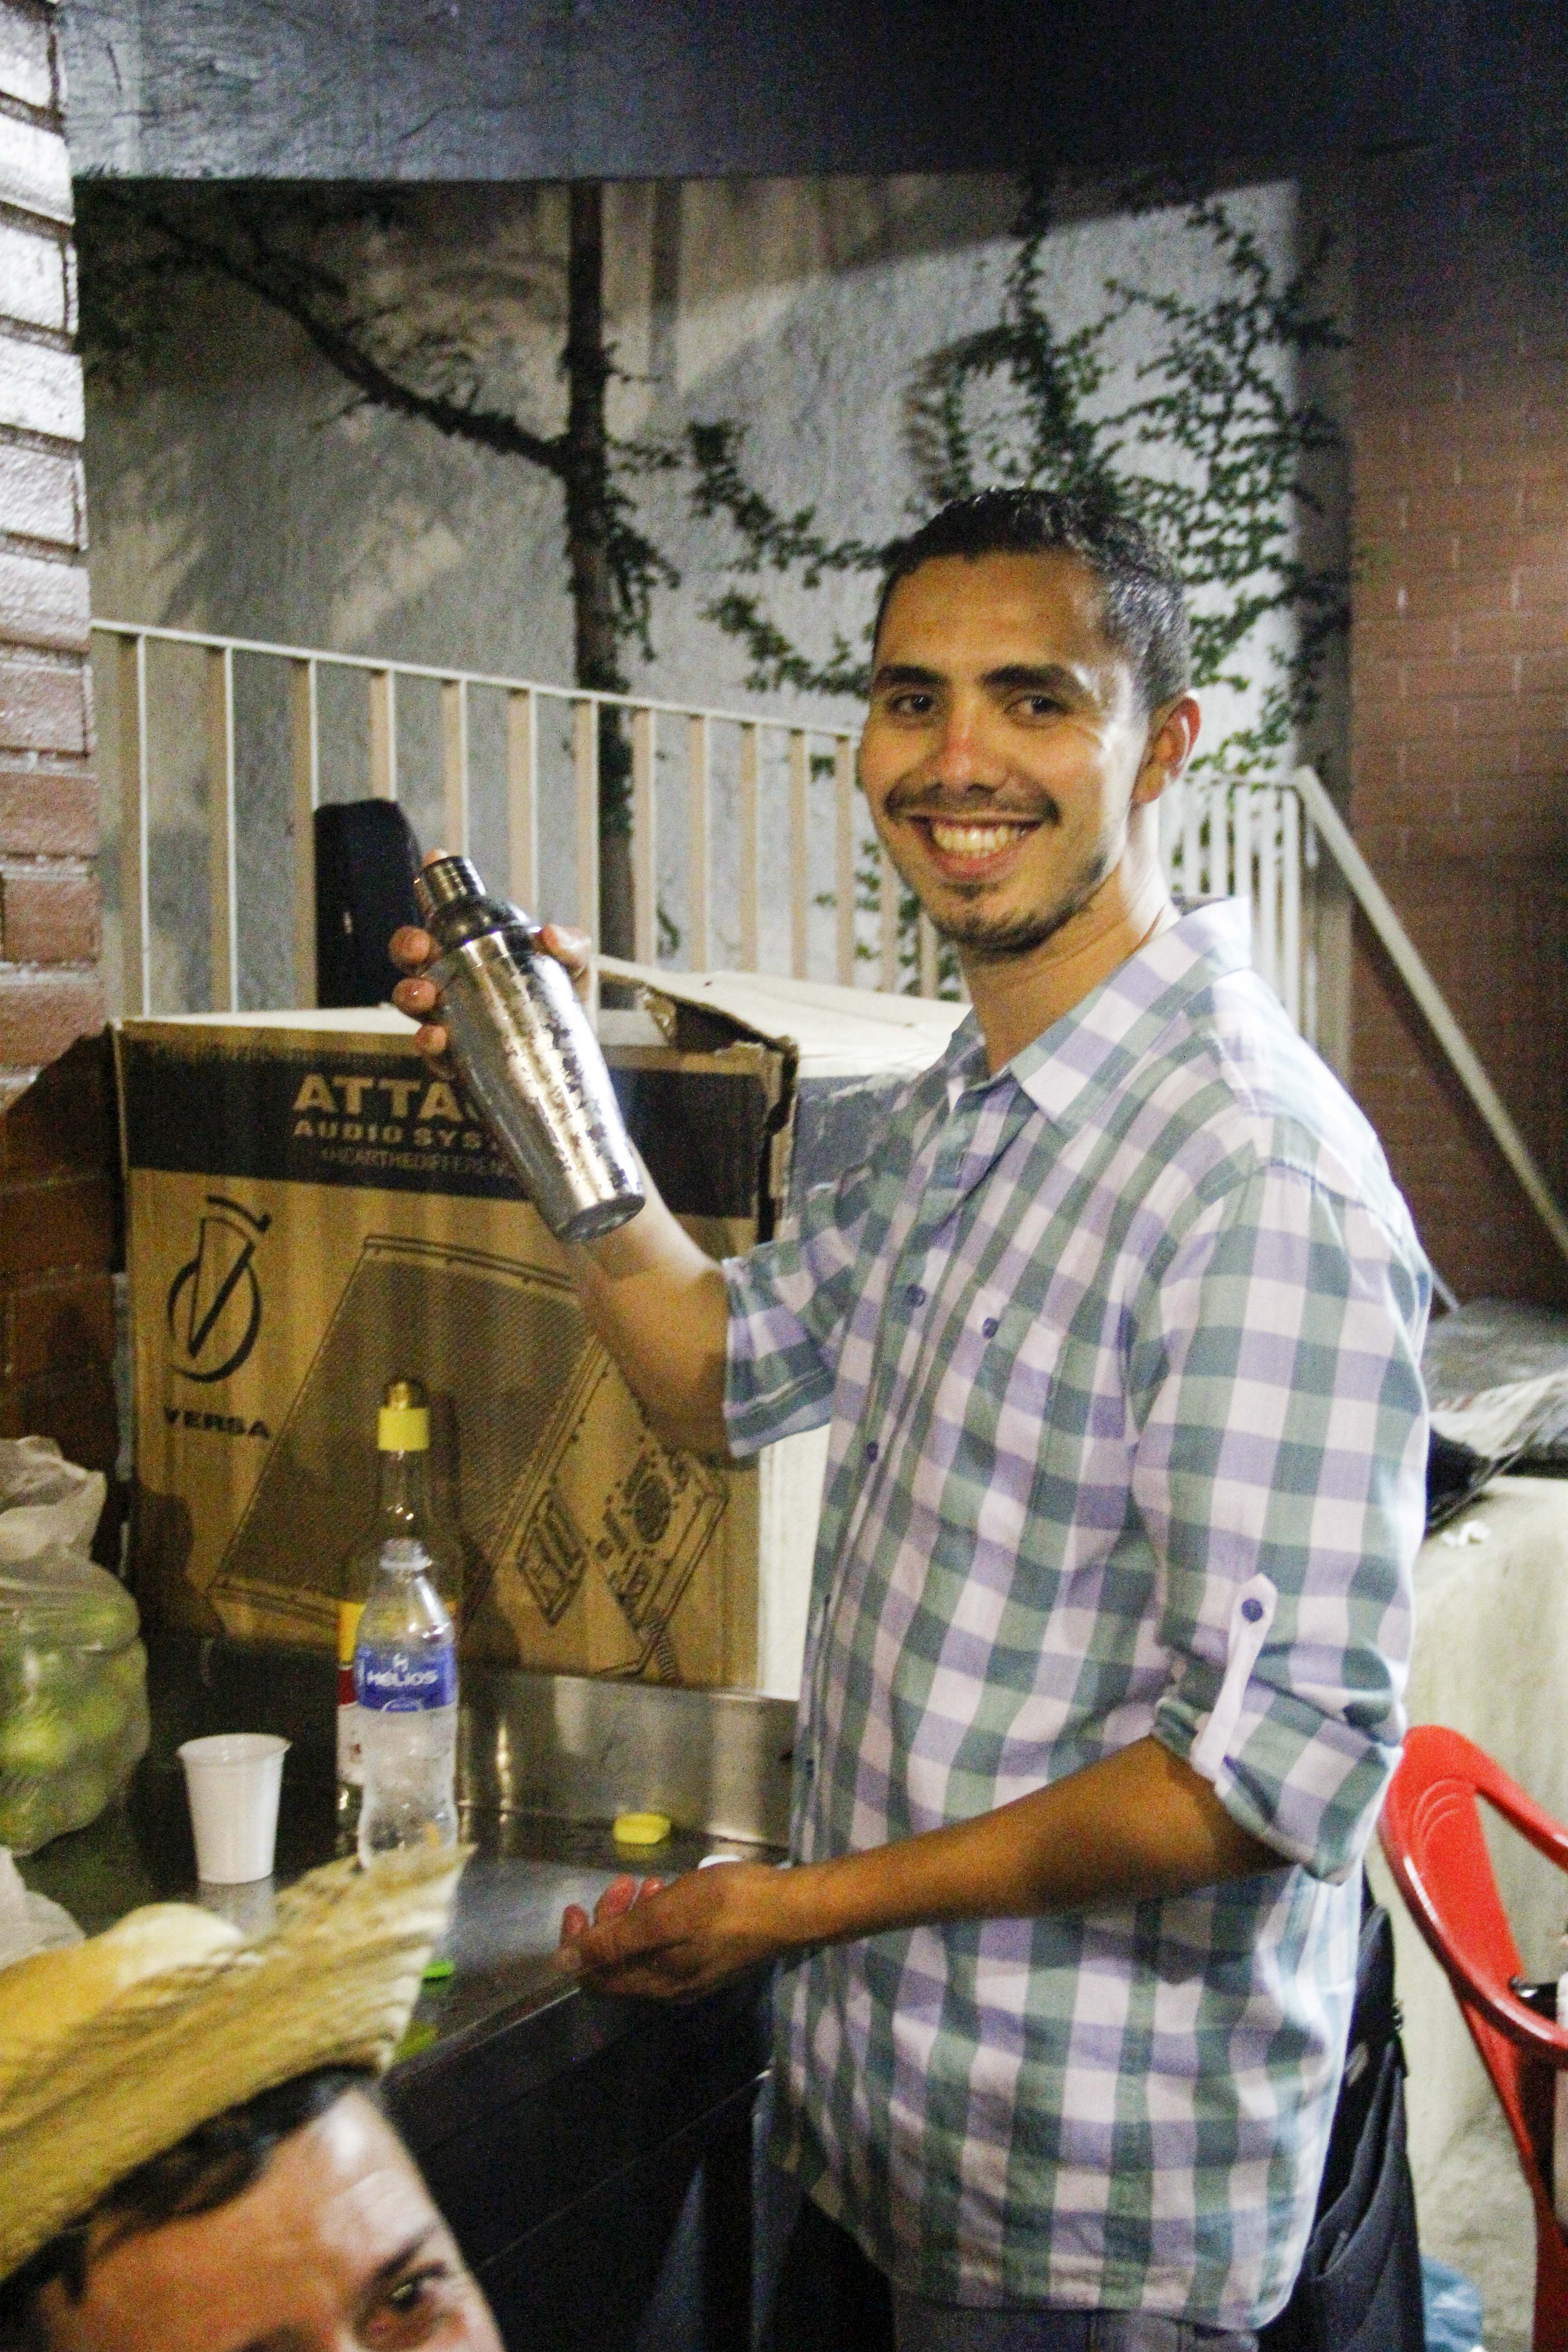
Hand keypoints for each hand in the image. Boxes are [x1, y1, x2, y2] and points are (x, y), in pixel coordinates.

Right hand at [389, 848, 591, 1059]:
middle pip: (413, 957)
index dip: (434, 887)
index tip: (434, 861)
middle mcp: (454, 982)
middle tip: (420, 948)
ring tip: (426, 994)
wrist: (570, 1068)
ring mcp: (450, 1020)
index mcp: (475, 952)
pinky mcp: (455, 1061)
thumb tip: (548, 934)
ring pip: (412, 1002)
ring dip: (409, 994)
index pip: (447, 917)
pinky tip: (436, 1038)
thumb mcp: (575, 971)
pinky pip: (432, 1053)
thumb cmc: (563, 1009)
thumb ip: (571, 948)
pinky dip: (429, 1045)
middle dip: (407, 945)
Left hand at [556, 1862, 793, 1998]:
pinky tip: (671, 1890)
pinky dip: (658, 1916)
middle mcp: (669, 1987)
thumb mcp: (665, 1916)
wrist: (791, 1909)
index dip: (577, 1944)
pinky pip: (667, 1943)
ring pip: (642, 1949)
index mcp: (654, 1981)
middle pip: (617, 1962)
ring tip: (648, 1881)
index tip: (578, 1906)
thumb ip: (615, 1941)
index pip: (594, 1977)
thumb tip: (563, 1964)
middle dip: (609, 1920)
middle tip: (625, 1882)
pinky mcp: (710, 1957)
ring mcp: (692, 1973)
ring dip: (634, 1914)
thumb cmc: (726, 1907)